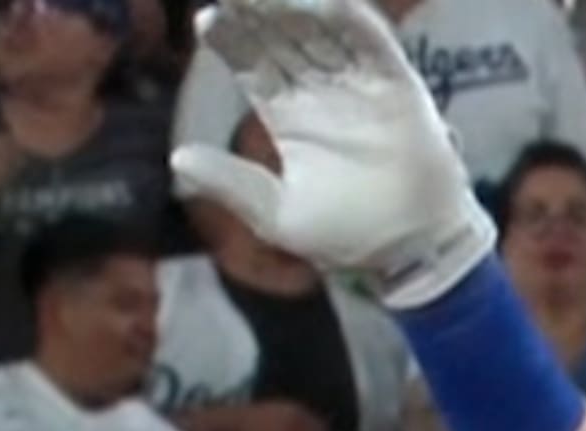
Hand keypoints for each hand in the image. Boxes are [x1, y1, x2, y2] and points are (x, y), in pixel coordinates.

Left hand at [167, 0, 494, 307]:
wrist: (408, 251)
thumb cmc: (345, 235)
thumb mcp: (275, 214)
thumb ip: (231, 183)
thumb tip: (177, 157)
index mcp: (287, 115)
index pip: (253, 65)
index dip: (231, 39)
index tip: (206, 19)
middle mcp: (319, 91)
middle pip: (282, 37)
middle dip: (257, 11)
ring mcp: (358, 83)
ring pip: (322, 30)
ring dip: (296, 5)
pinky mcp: (397, 85)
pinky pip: (372, 43)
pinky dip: (351, 19)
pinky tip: (323, 1)